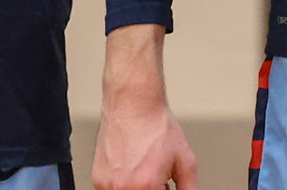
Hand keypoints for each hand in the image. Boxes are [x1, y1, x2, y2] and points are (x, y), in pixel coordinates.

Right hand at [94, 23, 198, 189]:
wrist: (134, 105)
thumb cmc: (157, 128)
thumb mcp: (185, 160)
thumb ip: (189, 188)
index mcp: (145, 186)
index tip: (163, 185)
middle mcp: (123, 188)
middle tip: (159, 180)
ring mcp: (107, 185)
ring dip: (137, 189)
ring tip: (144, 171)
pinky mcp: (98, 180)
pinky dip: (124, 185)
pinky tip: (132, 167)